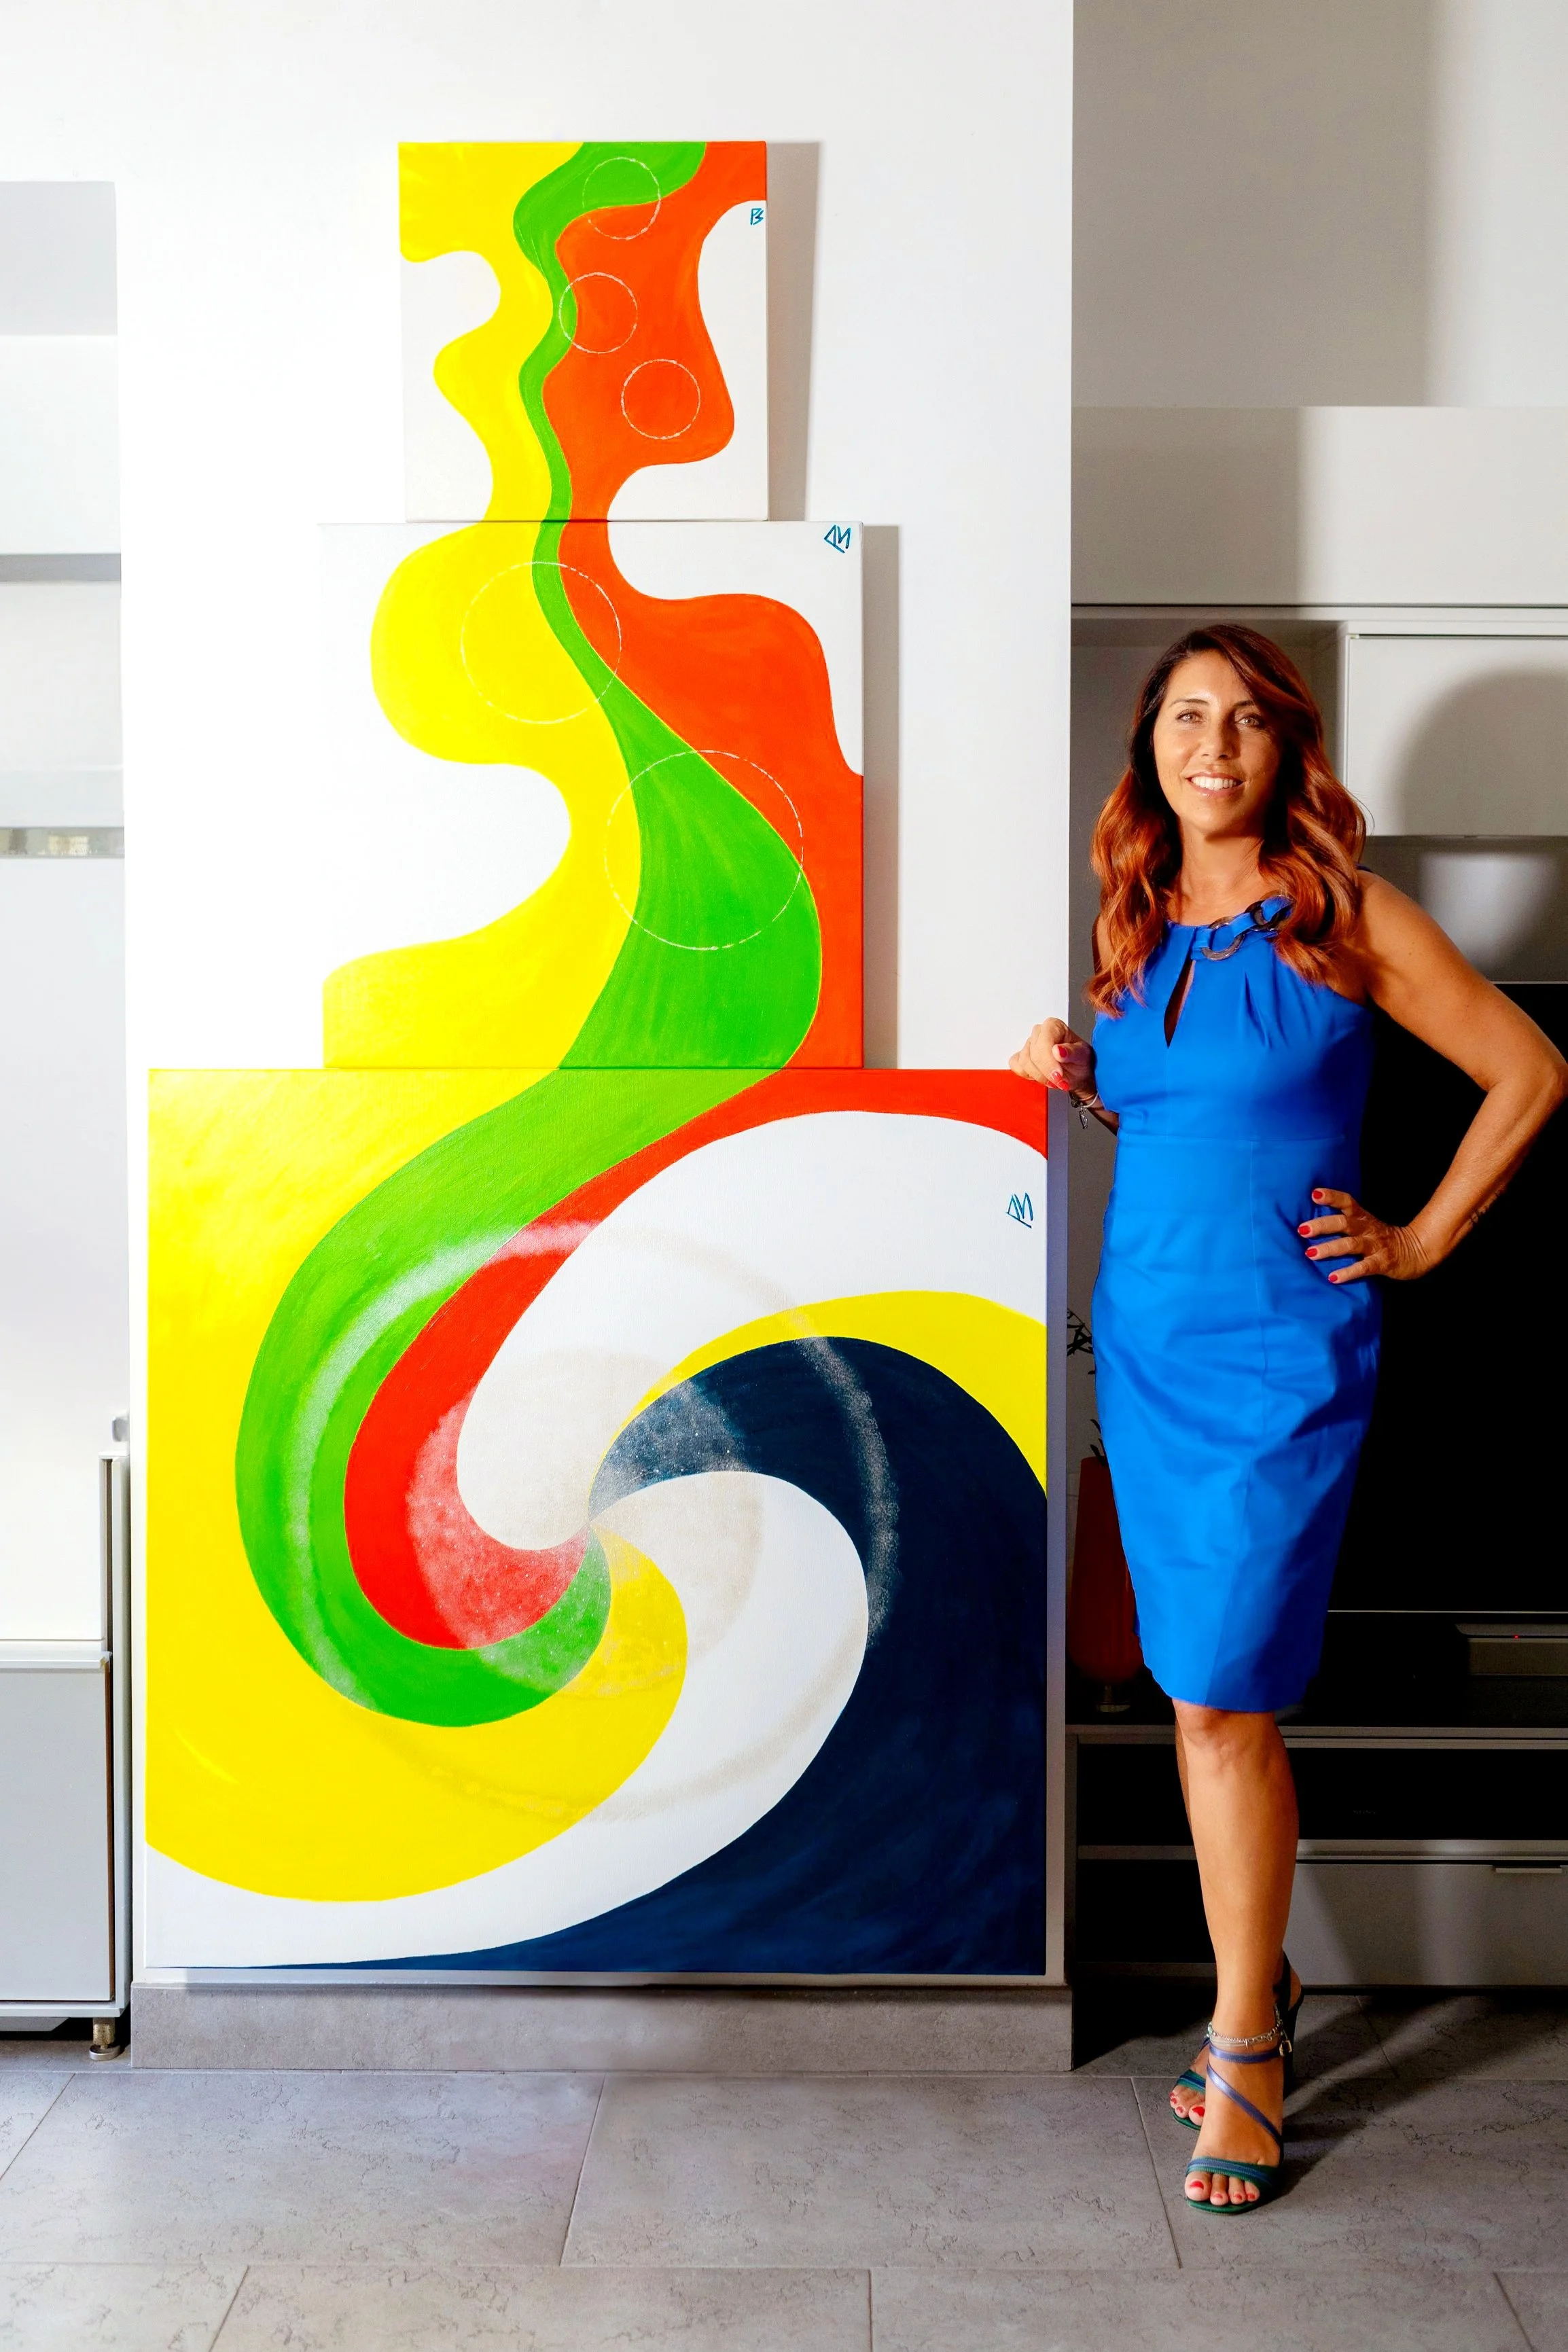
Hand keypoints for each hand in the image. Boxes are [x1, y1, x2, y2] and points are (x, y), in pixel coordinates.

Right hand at [1010, 1018, 1095, 1095]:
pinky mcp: (1021, 1056)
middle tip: (1060, 1081)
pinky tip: (1042, 1076)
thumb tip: (1058, 1050)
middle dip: (1046, 1072)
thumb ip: (1071, 1052)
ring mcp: (1028, 1045)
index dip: (1049, 1061)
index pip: (1043, 1042)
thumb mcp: (1083, 1057)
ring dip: (1039, 1076)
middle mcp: (1039, 1033)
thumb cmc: (1080, 1061)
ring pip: (1024, 1063)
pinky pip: (1016, 1066)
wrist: (1078, 1073)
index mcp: (1054, 1026)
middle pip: (1033, 1054)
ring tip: (1054, 1080)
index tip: (1058, 1075)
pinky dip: (1028, 1075)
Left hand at [1298, 1189, 1432, 1283]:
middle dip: (1322, 1225)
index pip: (1348, 1202)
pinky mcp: (1382, 1263)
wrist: (1417, 1251)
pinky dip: (1348, 1272)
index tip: (1315, 1194)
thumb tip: (1312, 1222)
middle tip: (1302, 1229)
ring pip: (1351, 1244)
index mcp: (1363, 1218)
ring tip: (1310, 1253)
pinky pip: (1364, 1267)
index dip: (1332, 1197)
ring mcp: (1375, 1246)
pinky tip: (1333, 1278)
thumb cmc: (1383, 1238)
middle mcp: (1368, 1229)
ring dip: (1330, 1249)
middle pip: (1344, 1223)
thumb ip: (1345, 1222)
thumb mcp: (1366, 1225)